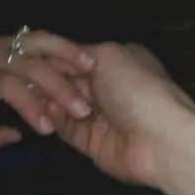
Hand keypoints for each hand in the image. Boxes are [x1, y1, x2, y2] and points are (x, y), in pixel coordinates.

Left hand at [0, 31, 94, 152]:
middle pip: (28, 64)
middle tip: (82, 110)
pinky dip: (61, 44)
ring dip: (66, 53)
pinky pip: (37, 38)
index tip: (47, 128)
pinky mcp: (7, 38)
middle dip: (57, 86)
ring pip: (37, 42)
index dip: (28, 106)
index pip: (6, 86)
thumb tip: (16, 137)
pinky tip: (82, 56)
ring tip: (93, 69)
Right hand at [50, 43, 194, 194]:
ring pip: (60, 104)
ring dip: (51, 100)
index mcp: (114, 62)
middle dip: (51, 81)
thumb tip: (52, 58)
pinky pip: (64, 127)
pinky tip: (49, 115)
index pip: (73, 57)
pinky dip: (55, 120)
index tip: (36, 59)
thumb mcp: (109, 56)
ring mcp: (96, 115)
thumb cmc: (138, 90)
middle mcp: (105, 87)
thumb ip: (76, 54)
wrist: (158, 139)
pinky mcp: (88, 140)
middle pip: (64, 80)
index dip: (55, 58)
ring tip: (44, 100)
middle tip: (37, 82)